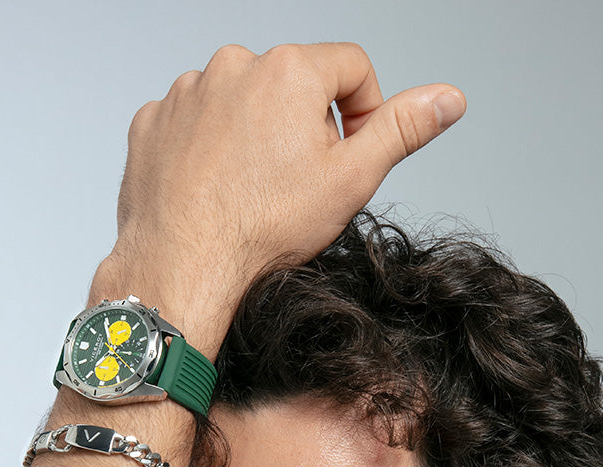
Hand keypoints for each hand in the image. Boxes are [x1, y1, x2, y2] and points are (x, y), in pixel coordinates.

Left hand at [94, 42, 465, 356]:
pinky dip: (207, 150)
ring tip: (251, 191)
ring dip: (253, 136)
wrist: (183, 264)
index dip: (362, 112)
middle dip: (303, 127)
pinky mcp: (153, 120)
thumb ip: (402, 130)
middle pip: (292, 85)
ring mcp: (187, 92)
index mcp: (290, 70)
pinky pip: (193, 124)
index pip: (351, 67)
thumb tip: (448, 98)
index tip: (348, 156)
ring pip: (241, 103)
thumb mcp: (351, 180)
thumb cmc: (261, 229)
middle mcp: (234, 66)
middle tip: (296, 186)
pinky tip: (214, 189)